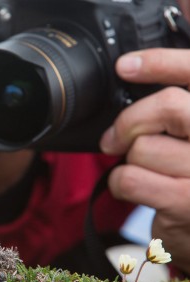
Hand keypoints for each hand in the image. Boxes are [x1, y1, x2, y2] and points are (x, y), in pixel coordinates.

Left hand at [100, 48, 189, 273]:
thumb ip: (174, 112)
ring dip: (129, 161)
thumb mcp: (188, 140)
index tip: (125, 66)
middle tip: (115, 138)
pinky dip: (120, 183)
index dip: (161, 62)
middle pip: (169, 106)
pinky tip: (133, 189)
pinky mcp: (187, 203)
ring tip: (144, 172)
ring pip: (143, 146)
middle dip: (131, 120)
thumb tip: (132, 73)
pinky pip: (130, 177)